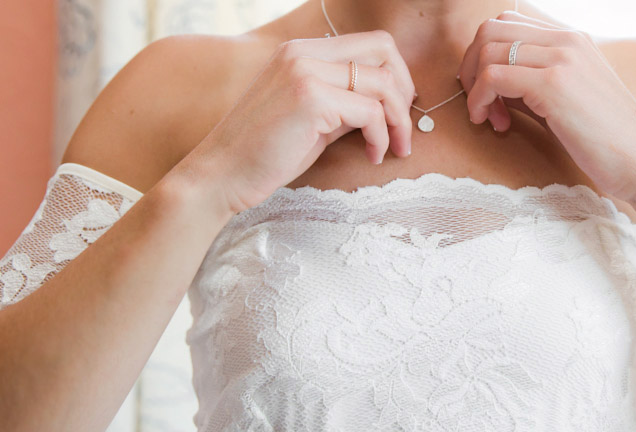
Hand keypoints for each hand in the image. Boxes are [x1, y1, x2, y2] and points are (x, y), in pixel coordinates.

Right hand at [180, 30, 415, 214]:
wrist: (222, 175)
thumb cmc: (265, 154)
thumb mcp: (311, 119)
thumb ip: (343, 103)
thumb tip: (387, 106)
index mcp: (302, 52)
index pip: (371, 43)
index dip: (396, 76)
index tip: (397, 112)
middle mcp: (303, 53)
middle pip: (384, 49)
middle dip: (404, 90)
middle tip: (403, 128)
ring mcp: (306, 72)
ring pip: (383, 83)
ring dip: (398, 121)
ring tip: (393, 149)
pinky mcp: (311, 99)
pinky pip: (370, 112)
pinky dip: (380, 137)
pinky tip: (371, 155)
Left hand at [456, 11, 635, 203]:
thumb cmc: (606, 141)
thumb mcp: (566, 101)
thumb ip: (531, 84)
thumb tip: (491, 83)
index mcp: (571, 39)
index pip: (508, 23)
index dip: (485, 57)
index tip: (490, 94)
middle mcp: (566, 40)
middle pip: (490, 30)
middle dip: (472, 68)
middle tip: (482, 106)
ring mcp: (561, 59)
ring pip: (487, 50)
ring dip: (476, 88)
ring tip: (492, 120)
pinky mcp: (553, 85)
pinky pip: (493, 77)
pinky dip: (480, 101)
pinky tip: (496, 125)